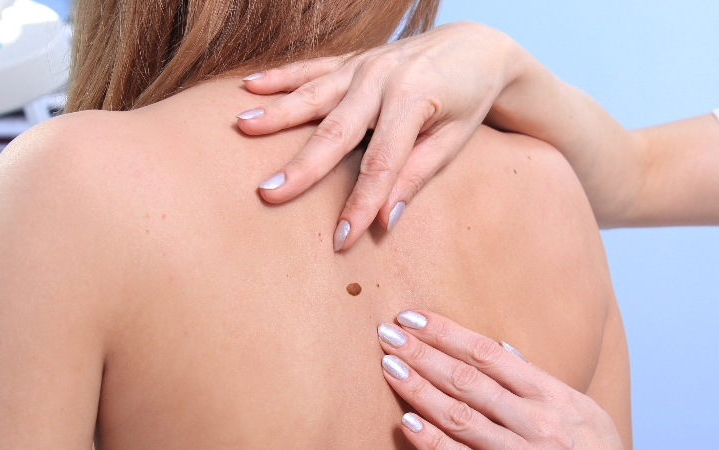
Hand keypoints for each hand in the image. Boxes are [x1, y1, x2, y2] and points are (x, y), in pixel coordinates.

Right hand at [236, 21, 515, 250]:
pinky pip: (311, 68)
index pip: (381, 164)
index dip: (361, 204)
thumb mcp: (453, 141)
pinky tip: (249, 87)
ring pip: (314, 94)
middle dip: (302, 166)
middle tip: (268, 193)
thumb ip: (416, 177)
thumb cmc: (468, 99)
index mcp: (415, 101)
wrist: (475, 46)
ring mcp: (364, 65)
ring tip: (243, 127)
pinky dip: (280, 77)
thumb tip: (385, 222)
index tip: (340, 239)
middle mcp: (383, 78)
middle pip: (336, 130)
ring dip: (277, 113)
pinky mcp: (353, 59)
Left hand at [376, 310, 623, 448]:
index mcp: (550, 395)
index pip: (488, 354)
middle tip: (387, 334)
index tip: (413, 318)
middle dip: (424, 354)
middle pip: (468, 379)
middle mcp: (535, 421)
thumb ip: (537, 381)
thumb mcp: (579, 410)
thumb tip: (501, 350)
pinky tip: (408, 424)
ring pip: (461, 416)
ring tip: (390, 367)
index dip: (447, 333)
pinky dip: (434, 442)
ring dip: (420, 390)